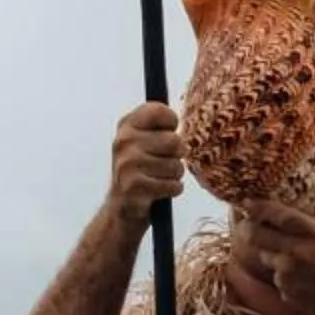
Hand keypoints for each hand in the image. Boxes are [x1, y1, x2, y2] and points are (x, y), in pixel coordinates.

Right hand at [105, 102, 183, 226]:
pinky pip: (173, 185)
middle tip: (164, 161)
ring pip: (176, 166)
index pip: (159, 111)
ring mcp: (128, 164)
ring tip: (160, 178)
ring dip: (174, 175)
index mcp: (127, 125)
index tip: (166, 133)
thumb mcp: (143, 139)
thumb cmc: (142, 168)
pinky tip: (160, 191)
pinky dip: (173, 190)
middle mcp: (123, 141)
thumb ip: (160, 122)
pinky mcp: (134, 187)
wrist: (123, 206)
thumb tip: (192, 108)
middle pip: (173, 141)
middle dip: (177, 155)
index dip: (171, 123)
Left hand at [239, 191, 314, 314]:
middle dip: (248, 226)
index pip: (280, 215)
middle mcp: (297, 252)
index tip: (248, 200)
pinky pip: (272, 272)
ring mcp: (287, 272)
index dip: (260, 206)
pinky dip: (278, 269)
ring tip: (282, 248)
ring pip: (263, 253)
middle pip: (257, 234)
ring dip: (266, 248)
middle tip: (247, 221)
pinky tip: (295, 270)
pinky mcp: (282, 287)